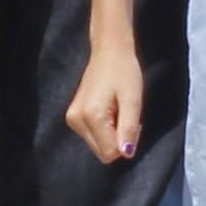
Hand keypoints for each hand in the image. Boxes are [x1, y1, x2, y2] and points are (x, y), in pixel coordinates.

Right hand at [67, 41, 144, 161]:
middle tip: (125, 114)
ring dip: (112, 134)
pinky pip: (93, 136)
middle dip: (118, 139)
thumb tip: (126, 153)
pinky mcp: (72, 117)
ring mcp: (72, 119)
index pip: (110, 152)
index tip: (133, 121)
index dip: (126, 142)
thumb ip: (129, 128)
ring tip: (117, 109)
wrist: (109, 51)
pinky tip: (109, 110)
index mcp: (91, 116)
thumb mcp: (133, 100)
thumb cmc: (124, 72)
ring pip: (98, 145)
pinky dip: (105, 129)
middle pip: (102, 152)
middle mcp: (76, 120)